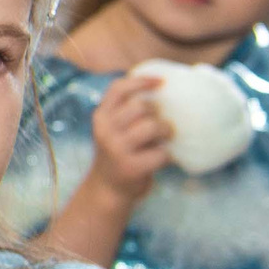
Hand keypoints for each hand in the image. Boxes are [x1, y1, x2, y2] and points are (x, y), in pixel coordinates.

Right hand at [88, 73, 173, 200]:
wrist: (107, 188)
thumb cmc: (119, 152)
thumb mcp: (113, 128)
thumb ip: (126, 111)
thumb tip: (161, 87)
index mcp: (101, 117)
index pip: (118, 89)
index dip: (141, 81)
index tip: (162, 82)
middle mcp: (105, 131)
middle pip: (142, 106)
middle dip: (159, 113)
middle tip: (162, 124)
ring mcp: (117, 149)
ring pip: (153, 126)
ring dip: (167, 131)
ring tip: (165, 138)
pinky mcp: (132, 167)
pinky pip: (161, 152)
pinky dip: (168, 155)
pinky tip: (162, 158)